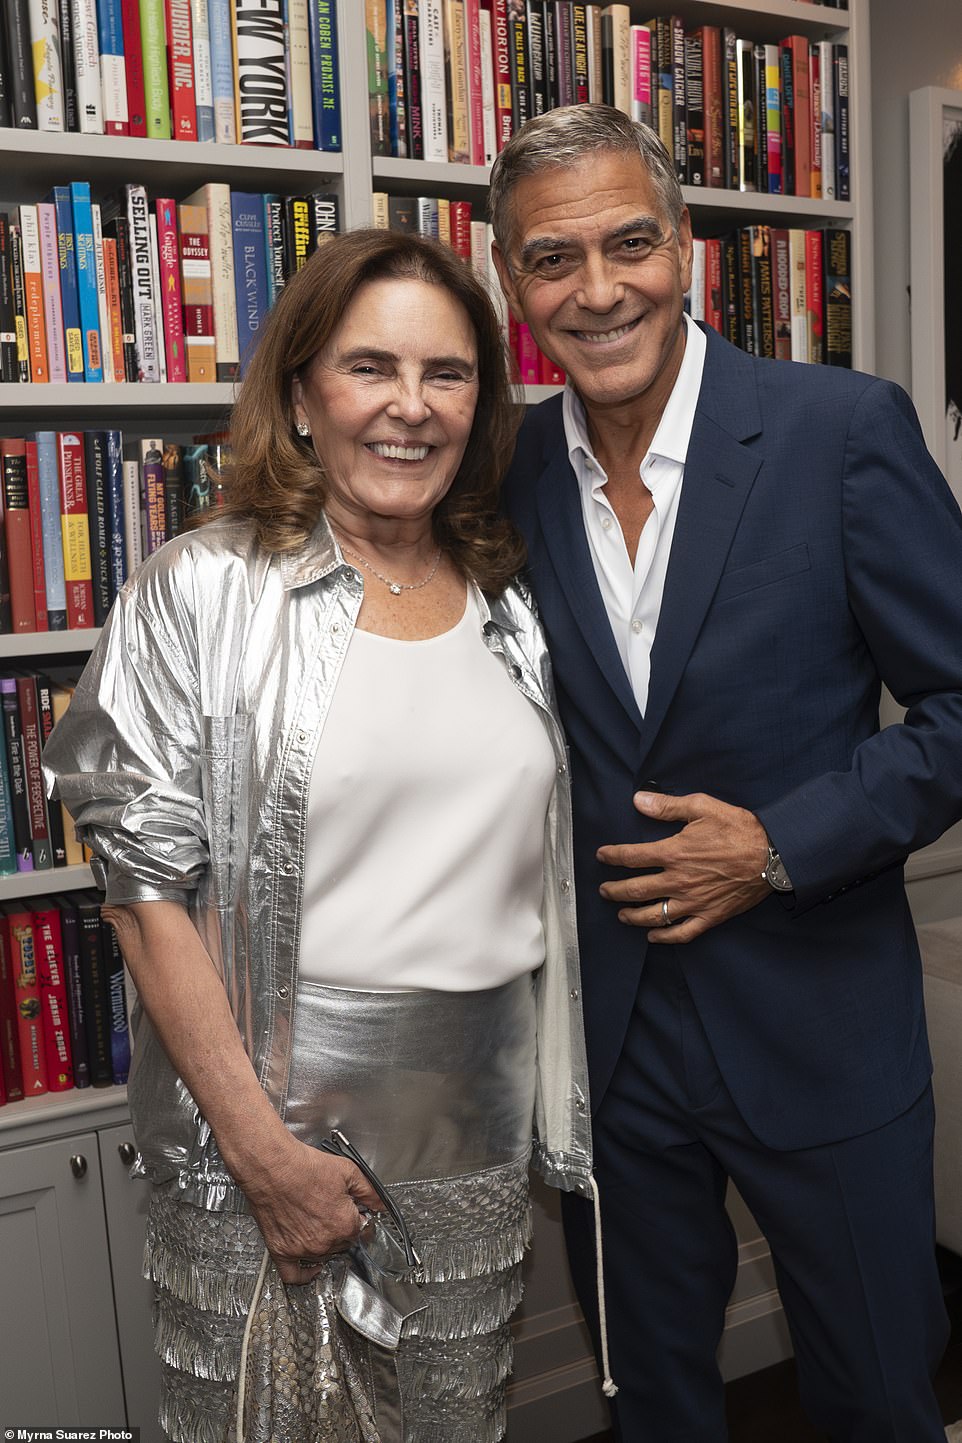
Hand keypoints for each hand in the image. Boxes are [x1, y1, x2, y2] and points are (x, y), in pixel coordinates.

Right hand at [241, 1132, 384, 1285]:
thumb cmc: (304, 1167)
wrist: (272, 1167)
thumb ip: (369, 1191)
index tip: (352, 1210)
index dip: (357, 1217)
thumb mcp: (347, 1171)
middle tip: (331, 1210)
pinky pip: (294, 1275)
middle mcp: (325, 1242)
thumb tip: (381, 1204)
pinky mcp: (282, 1251)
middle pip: (342, 1243)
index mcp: (344, 1224)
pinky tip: (311, 1268)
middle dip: (341, 1229)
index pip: (361, 1230)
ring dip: (324, 1243)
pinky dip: (304, 1274)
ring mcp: (303, 1249)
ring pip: (323, 1255)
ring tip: (317, 1221)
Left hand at [597, 791, 771, 943]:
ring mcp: (693, 902)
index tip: (602, 856)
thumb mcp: (703, 807)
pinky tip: (653, 936)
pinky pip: (681, 933)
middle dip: (614, 891)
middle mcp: (678, 881)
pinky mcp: (710, 916)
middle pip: (635, 890)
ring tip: (621, 914)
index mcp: (674, 853)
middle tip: (603, 891)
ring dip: (632, 916)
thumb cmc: (739, 829)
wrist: (773, 856)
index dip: (612, 856)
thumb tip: (638, 801)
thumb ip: (668, 806)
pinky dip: (664, 937)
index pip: (631, 857)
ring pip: (653, 915)